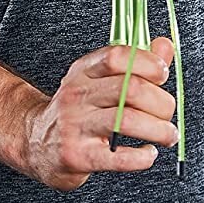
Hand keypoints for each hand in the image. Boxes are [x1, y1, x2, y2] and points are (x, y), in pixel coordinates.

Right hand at [21, 36, 177, 190]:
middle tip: (168, 112)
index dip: (147, 62)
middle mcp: (78, 94)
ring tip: (167, 135)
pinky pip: (118, 157)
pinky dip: (142, 157)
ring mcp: (75, 125)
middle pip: (130, 89)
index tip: (162, 74)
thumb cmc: (77, 111)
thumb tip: (165, 45)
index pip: (117, 56)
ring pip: (127, 121)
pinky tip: (149, 154)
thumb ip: (136, 63)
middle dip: (161, 102)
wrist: (35, 143)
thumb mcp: (99, 80)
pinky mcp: (77, 156)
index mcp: (84, 70)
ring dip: (158, 129)